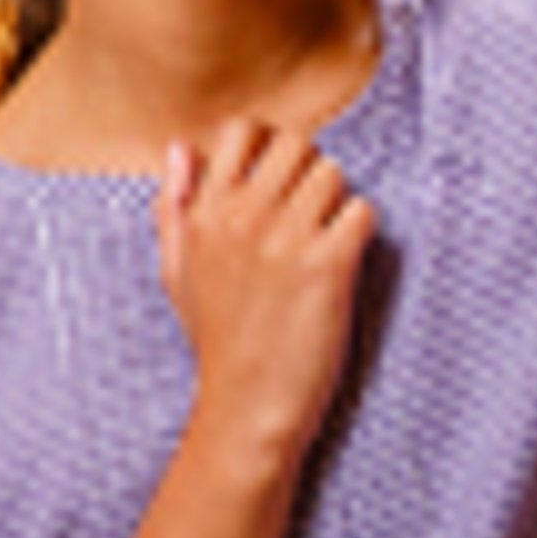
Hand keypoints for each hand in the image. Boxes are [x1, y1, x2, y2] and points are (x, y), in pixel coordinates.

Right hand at [152, 119, 374, 465]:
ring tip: (324, 244)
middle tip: (308, 217)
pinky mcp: (327, 263)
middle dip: (309, 174)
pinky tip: (343, 264)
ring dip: (337, 204)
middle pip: (298, 145)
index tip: (278, 184)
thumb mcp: (177, 272)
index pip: (244, 131)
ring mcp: (285, 237)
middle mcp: (243, 215)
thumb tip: (181, 148)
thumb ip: (175, 207)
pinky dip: (360, 233)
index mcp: (206, 212)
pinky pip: (362, 211)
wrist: (247, 406)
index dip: (270, 148)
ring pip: (334, 174)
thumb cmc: (216, 341)